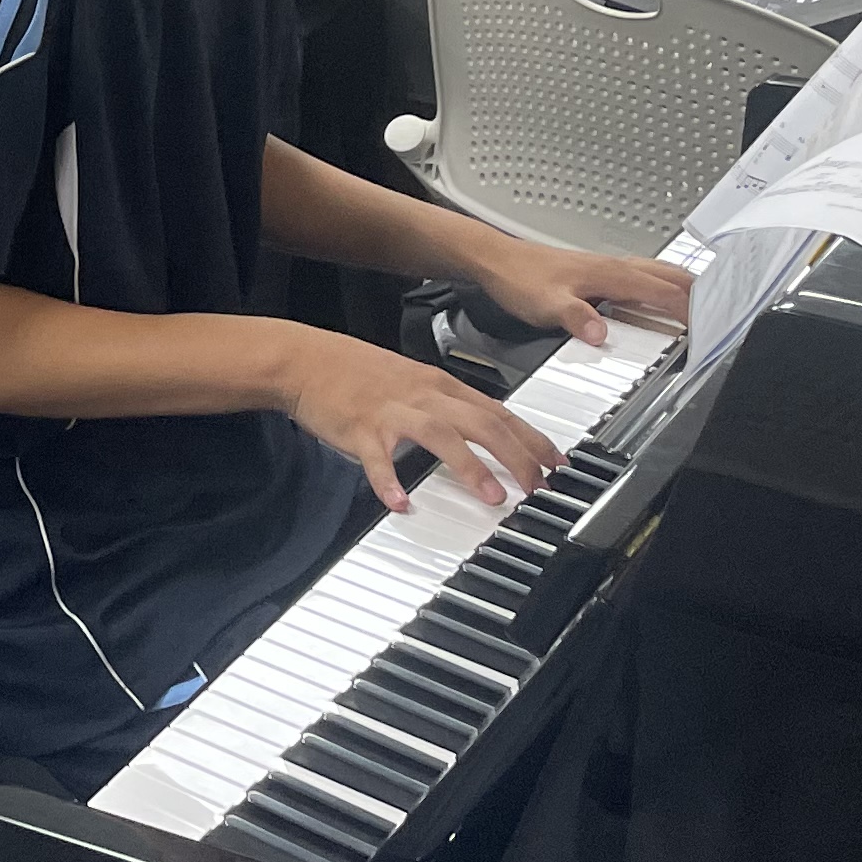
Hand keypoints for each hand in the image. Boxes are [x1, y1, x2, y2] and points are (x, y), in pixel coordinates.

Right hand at [273, 332, 559, 516]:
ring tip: (492, 497)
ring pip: (440, 436)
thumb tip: (482, 427)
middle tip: (539, 486)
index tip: (557, 463)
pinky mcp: (359, 429)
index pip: (498, 411)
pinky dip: (390, 481)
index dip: (532, 438)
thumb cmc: (355, 371)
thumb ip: (446, 404)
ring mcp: (391, 412)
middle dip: (517, 456)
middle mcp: (422, 396)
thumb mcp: (412, 380)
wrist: (304, 358)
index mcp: (438, 385)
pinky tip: (400, 502)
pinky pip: (377, 459)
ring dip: (470, 467)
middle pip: (482, 422)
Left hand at [463, 232, 691, 349]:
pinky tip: (651, 296)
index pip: (661, 291)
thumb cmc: (518, 277)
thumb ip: (577, 318)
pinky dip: (656, 285)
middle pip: (666, 275)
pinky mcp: (594, 272)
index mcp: (610, 274)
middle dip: (695, 291)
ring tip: (698, 299)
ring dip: (678, 285)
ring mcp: (604, 267)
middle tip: (719, 309)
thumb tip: (602, 334)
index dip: (688, 308)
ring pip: (654, 273)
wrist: (494, 259)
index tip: (709, 324)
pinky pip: (638, 277)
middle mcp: (612, 267)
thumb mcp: (547, 304)